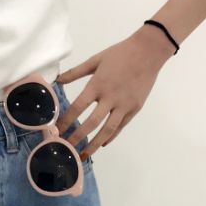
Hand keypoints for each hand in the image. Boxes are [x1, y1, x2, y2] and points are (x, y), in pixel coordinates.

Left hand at [55, 25, 174, 158]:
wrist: (148, 52)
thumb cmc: (120, 54)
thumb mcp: (95, 60)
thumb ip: (75, 72)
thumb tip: (57, 80)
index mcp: (98, 84)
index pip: (78, 107)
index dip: (66, 121)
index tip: (57, 131)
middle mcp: (111, 97)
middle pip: (92, 123)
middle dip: (77, 137)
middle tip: (66, 148)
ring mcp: (124, 105)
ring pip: (108, 130)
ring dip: (95, 144)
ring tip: (84, 154)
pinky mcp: (135, 108)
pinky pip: (121, 126)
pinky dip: (111, 137)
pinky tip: (102, 144)